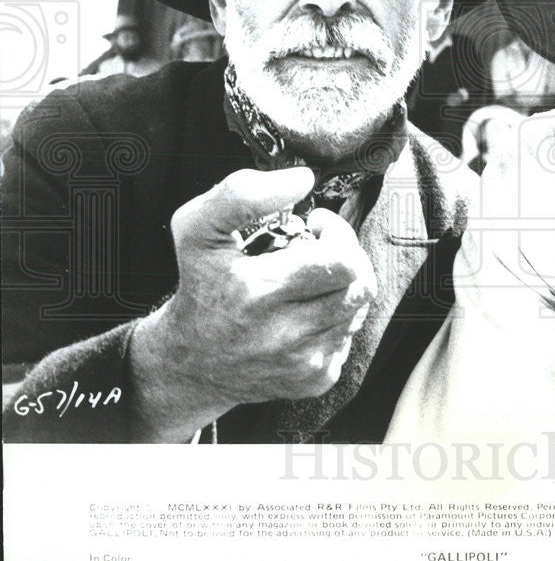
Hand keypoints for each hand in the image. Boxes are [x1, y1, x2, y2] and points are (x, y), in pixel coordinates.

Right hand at [129, 167, 375, 438]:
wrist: (190, 362)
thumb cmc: (200, 285)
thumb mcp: (197, 229)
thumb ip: (240, 193)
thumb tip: (301, 180)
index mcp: (256, 292)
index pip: (339, 260)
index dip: (337, 232)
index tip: (315, 223)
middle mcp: (282, 334)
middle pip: (359, 283)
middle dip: (346, 255)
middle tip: (321, 246)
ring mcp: (302, 361)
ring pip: (357, 308)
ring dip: (342, 285)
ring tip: (312, 277)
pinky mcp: (314, 380)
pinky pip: (349, 336)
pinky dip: (336, 318)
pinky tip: (307, 311)